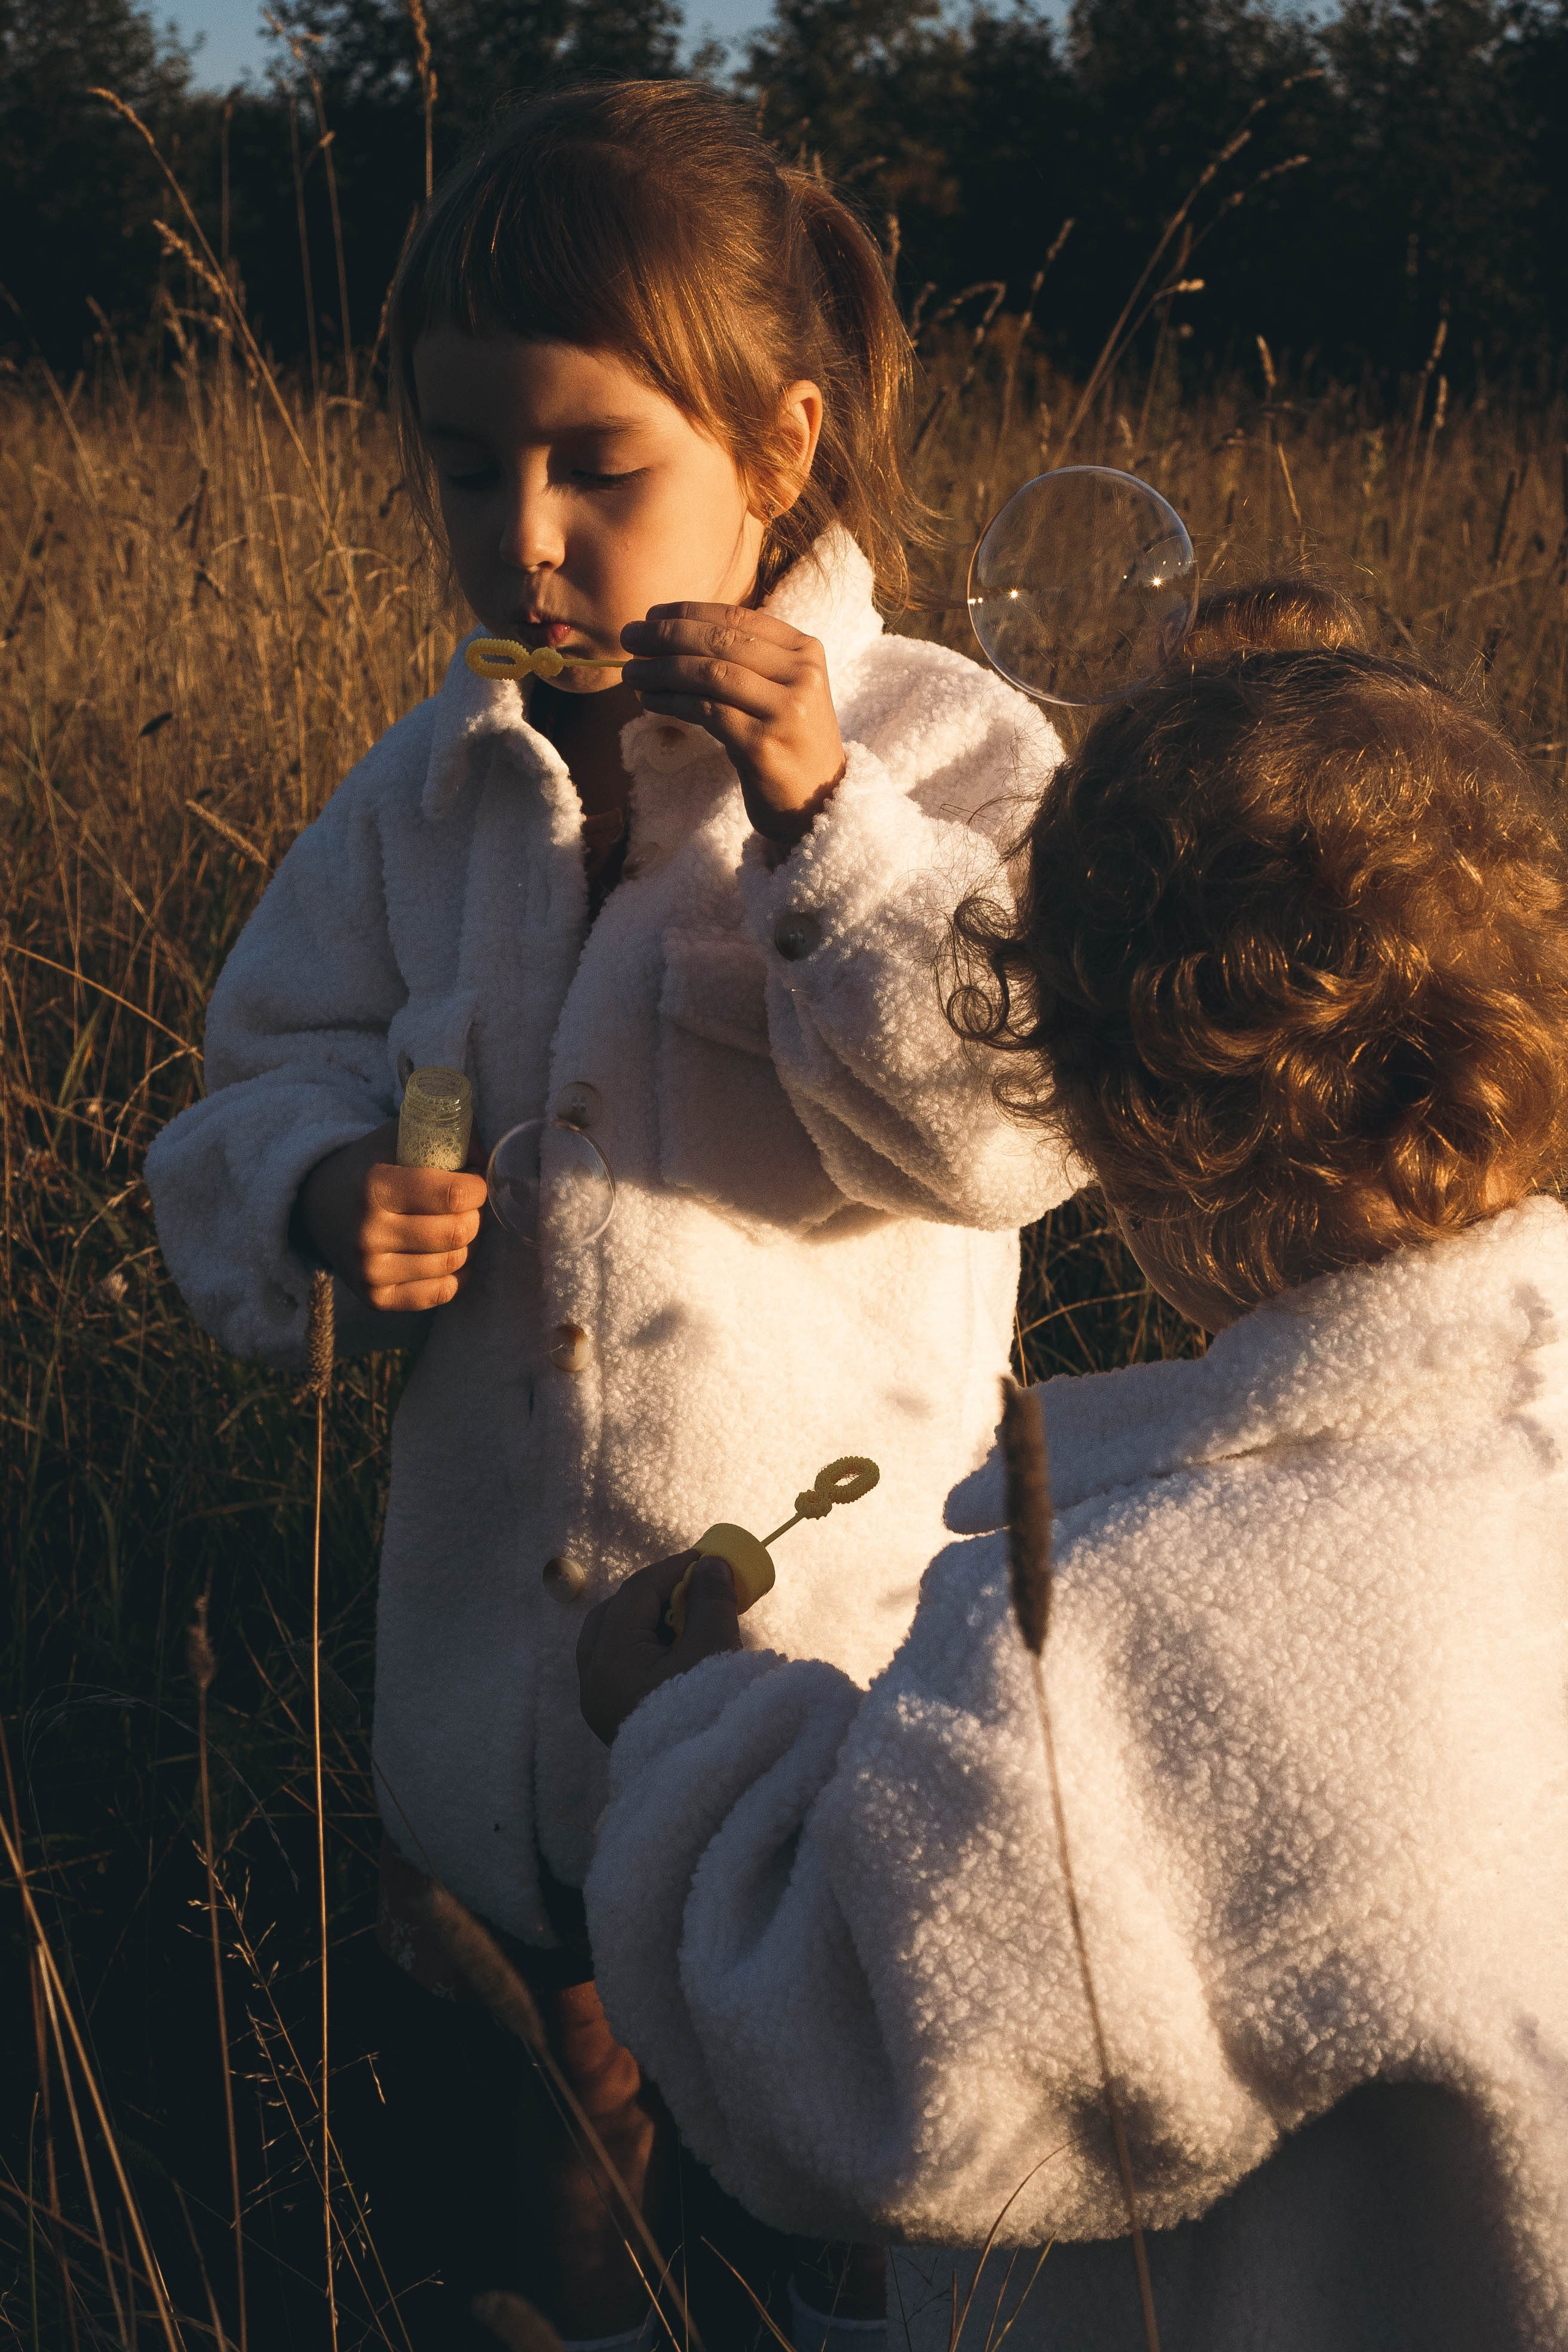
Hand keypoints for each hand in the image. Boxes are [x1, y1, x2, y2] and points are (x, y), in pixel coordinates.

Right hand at [295, 1118, 486, 1311]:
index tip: (473, 1180)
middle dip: (474, 1215)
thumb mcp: (400, 1137)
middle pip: (459, 1232)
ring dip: (468, 1244)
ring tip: (454, 1226)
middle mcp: (369, 1233)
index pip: (455, 1195)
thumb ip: (449, 1136)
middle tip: (466, 1206)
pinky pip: (442, 1293)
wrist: (319, 1207)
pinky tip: (445, 1253)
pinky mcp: (376, 1299)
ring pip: (455, 1262)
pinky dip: (455, 1273)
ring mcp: (370, 1271)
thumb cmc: (371, 1167)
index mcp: (375, 1186)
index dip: (478, 1187)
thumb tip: (490, 1158)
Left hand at [577, 1550, 741, 1744]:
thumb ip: (711, 1602)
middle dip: (654, 1594)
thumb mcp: (714, 1652)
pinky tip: (682, 1652)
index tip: (705, 1558)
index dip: (671, 1569)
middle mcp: (593, 1681)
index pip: (635, 1594)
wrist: (705, 1791)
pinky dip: (647, 1648)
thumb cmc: (709, 1715)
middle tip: (695, 1587)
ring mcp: (599, 1703)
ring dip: (650, 1621)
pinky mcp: (614, 1718)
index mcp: (610, 1660)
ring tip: (693, 1620)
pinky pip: (620, 1667)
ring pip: (613, 1641)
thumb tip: (710, 1564)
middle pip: (613, 1614)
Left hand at [620, 604, 845, 844]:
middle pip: (721, 642)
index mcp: (806, 651)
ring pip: (710, 674)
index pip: (738, 618)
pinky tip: (649, 701)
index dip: (688, 613)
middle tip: (629, 637)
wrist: (819, 802)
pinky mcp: (763, 746)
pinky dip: (671, 702)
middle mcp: (801, 675)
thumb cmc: (788, 741)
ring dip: (661, 670)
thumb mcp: (780, 690)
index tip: (651, 614)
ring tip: (630, 673)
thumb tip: (672, 633)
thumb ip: (746, 659)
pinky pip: (705, 712)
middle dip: (666, 635)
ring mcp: (785, 711)